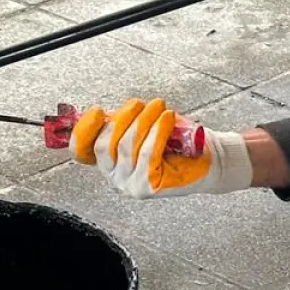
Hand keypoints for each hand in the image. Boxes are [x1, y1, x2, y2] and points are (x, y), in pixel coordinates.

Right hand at [71, 98, 252, 196]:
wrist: (207, 160)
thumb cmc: (174, 141)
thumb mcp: (143, 127)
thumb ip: (124, 122)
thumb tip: (109, 111)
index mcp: (108, 162)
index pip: (81, 150)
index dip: (84, 129)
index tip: (98, 110)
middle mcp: (114, 177)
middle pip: (105, 144)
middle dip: (122, 118)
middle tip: (139, 103)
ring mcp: (130, 185)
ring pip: (128, 146)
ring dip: (143, 120)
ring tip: (158, 106)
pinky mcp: (148, 187)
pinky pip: (148, 153)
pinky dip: (157, 131)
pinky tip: (166, 118)